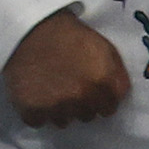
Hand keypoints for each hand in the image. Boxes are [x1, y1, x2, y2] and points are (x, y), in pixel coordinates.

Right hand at [4, 7, 130, 127]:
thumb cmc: (69, 35)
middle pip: (87, 116)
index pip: (109, 109)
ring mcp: (57, 106)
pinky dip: (36, 111)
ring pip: (63, 121)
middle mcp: (82, 98)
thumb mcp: (104, 47)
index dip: (101, 99)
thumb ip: (118, 75)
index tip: (91, 91)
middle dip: (81, 104)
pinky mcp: (32, 110)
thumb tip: (119, 97)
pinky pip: (39, 121)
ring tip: (50, 88)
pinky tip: (35, 93)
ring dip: (59, 109)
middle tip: (68, 85)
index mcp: (103, 82)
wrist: (29, 27)